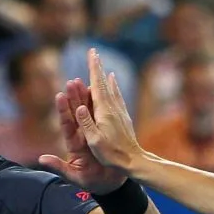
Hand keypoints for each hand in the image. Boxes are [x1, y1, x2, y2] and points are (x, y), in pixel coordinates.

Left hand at [38, 70, 127, 193]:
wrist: (111, 185)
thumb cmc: (92, 182)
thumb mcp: (73, 177)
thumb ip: (59, 167)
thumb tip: (41, 159)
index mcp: (74, 145)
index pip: (67, 124)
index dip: (63, 110)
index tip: (59, 95)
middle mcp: (82, 136)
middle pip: (76, 114)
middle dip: (74, 97)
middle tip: (72, 81)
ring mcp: (93, 134)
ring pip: (89, 112)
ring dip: (86, 97)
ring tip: (84, 82)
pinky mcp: (103, 134)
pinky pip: (101, 118)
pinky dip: (100, 106)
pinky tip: (100, 93)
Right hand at [48, 48, 147, 175]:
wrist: (134, 161)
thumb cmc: (112, 154)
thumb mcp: (95, 141)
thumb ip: (86, 124)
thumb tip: (79, 107)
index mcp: (104, 112)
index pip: (97, 85)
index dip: (94, 69)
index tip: (92, 54)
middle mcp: (113, 108)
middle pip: (104, 83)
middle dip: (97, 67)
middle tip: (94, 52)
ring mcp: (120, 112)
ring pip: (111, 88)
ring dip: (105, 76)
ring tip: (103, 66)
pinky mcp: (123, 117)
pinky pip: (117, 96)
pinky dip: (114, 86)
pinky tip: (114, 83)